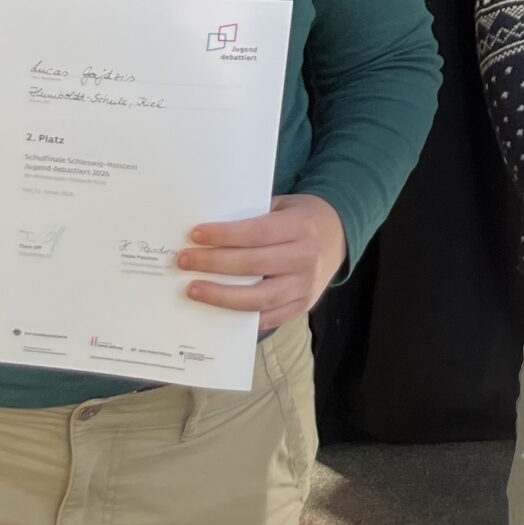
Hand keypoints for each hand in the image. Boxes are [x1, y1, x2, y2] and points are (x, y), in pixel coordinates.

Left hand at [179, 193, 346, 328]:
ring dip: (221, 295)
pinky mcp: (303, 306)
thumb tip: (206, 232)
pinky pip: (268, 317)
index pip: (258, 233)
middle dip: (214, 263)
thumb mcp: (282, 206)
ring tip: (193, 289)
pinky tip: (217, 309)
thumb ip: (252, 217)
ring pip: (259, 298)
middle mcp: (307, 258)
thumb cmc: (300, 218)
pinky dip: (241, 315)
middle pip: (253, 265)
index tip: (196, 235)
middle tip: (184, 260)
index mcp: (302, 227)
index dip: (225, 235)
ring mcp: (306, 286)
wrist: (339, 236)